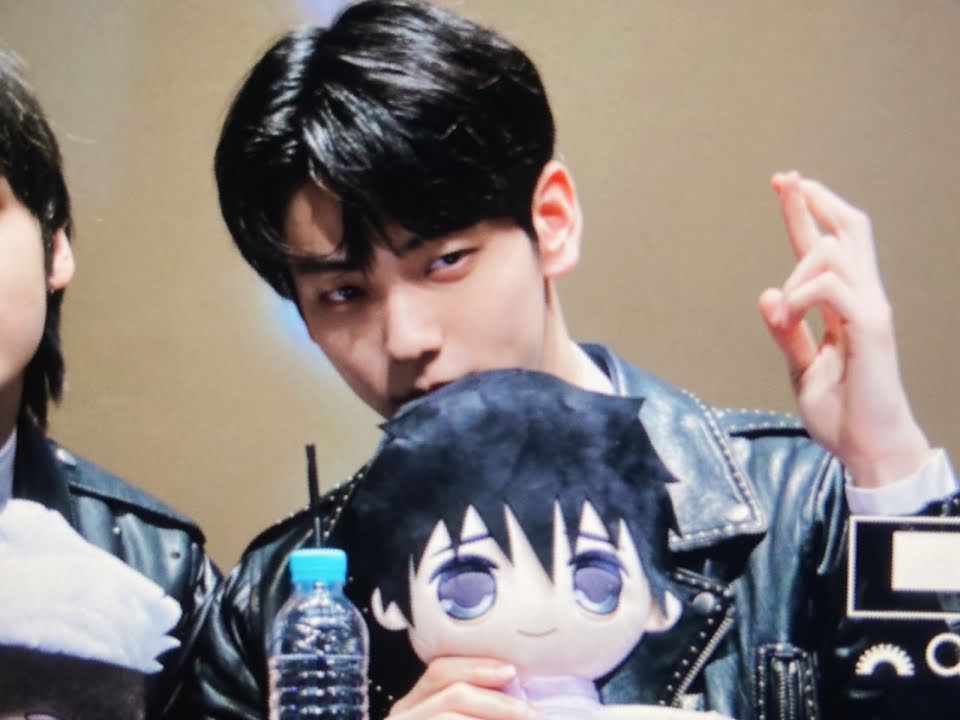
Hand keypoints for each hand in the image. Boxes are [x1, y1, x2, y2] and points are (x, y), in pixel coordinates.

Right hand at [388, 657, 539, 719]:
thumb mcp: (467, 714)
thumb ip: (479, 704)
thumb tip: (515, 683)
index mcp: (414, 704)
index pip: (440, 669)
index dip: (477, 666)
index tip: (512, 671)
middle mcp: (403, 713)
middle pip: (445, 686)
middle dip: (493, 696)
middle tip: (531, 711)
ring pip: (450, 709)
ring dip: (494, 711)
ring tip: (525, 718)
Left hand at [758, 171, 930, 487]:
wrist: (867, 448)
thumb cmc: (842, 411)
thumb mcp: (802, 367)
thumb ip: (786, 333)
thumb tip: (766, 295)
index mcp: (844, 307)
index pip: (826, 247)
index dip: (806, 213)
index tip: (786, 182)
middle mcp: (863, 299)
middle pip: (848, 230)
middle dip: (814, 201)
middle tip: (785, 181)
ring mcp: (871, 310)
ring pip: (835, 251)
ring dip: (797, 271)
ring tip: (785, 311)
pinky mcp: (872, 328)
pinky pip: (833, 288)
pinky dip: (802, 295)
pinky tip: (790, 316)